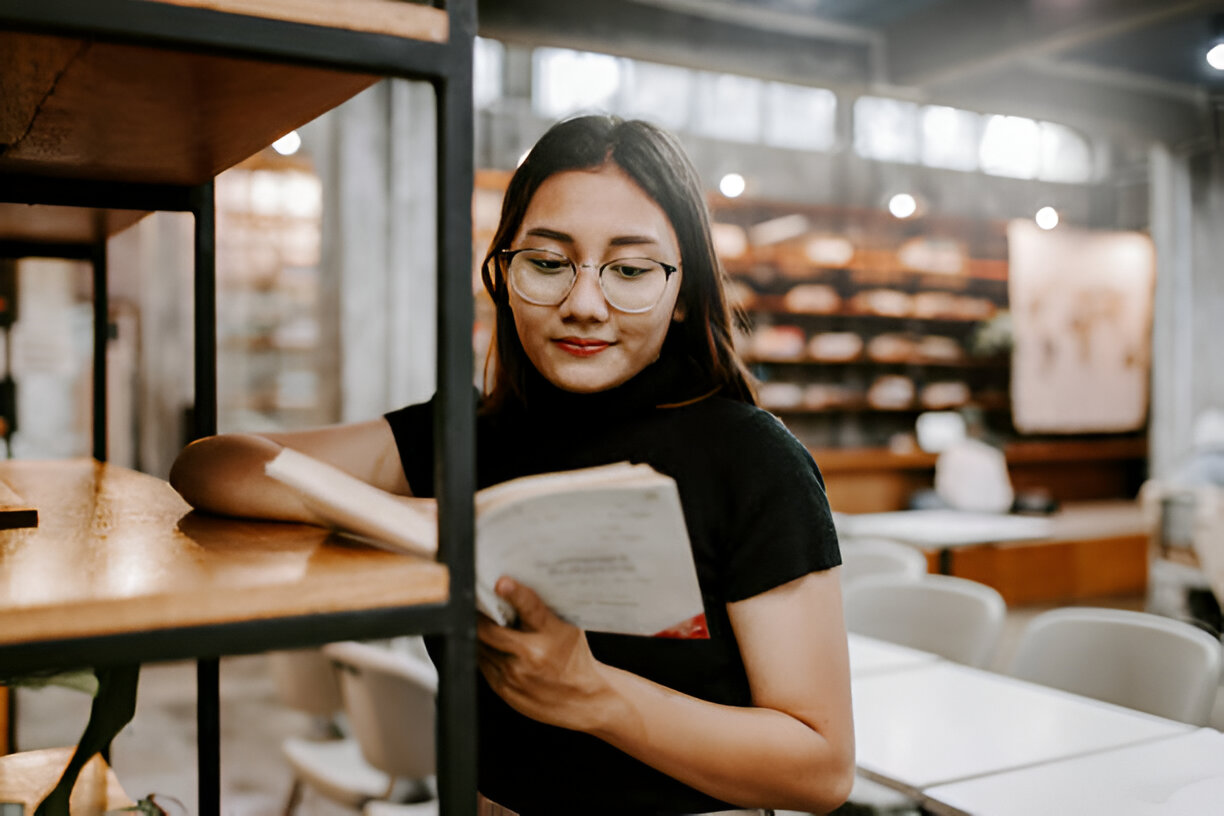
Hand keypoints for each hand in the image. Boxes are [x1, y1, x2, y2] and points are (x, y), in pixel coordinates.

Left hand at [477, 577, 617, 732]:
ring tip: (483, 622)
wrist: (582, 699)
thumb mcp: (569, 627)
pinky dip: (483, 650)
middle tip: (477, 602)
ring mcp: (515, 674)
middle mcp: (532, 655)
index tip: (501, 582)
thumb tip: (513, 585)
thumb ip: (543, 610)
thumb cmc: (573, 656)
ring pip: (482, 646)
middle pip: (490, 630)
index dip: (514, 593)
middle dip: (480, 615)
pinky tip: (492, 644)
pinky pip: (482, 662)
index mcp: (552, 634)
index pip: (531, 608)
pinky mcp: (504, 688)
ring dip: (479, 633)